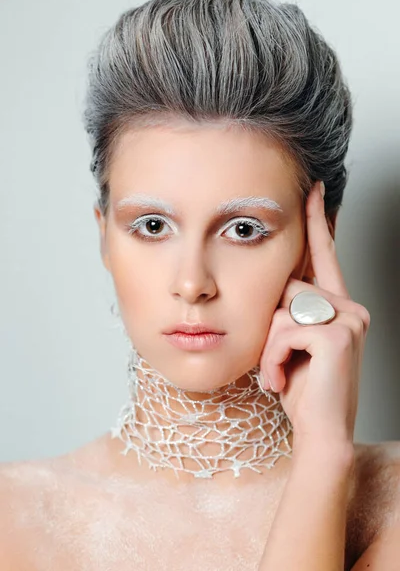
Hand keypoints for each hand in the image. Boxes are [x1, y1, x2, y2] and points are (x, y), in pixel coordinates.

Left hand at [259, 181, 370, 447]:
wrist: (321, 432)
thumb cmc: (303, 389)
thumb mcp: (292, 343)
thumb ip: (289, 310)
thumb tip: (275, 285)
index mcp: (339, 306)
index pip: (325, 254)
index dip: (318, 221)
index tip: (313, 188)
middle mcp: (351, 307)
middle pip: (287, 288)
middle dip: (272, 328)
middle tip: (280, 365)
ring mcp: (349, 319)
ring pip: (281, 311)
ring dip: (270, 348)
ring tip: (281, 375)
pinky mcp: (337, 335)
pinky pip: (282, 332)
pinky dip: (273, 360)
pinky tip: (282, 381)